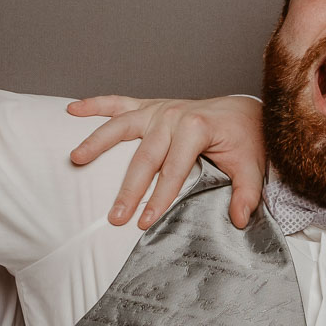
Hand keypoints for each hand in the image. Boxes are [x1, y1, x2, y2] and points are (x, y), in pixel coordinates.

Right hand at [66, 94, 265, 229]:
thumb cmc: (244, 138)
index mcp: (196, 127)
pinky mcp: (150, 107)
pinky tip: (72, 109)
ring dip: (97, 143)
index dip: (159, 198)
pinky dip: (95, 104)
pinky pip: (118, 103)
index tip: (145, 222)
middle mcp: (173, 115)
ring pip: (122, 127)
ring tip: (77, 159)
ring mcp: (158, 109)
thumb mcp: (252, 166)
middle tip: (114, 216)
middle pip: (144, 157)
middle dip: (129, 189)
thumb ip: (247, 192)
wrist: (243, 110)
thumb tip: (240, 219)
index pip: (173, 170)